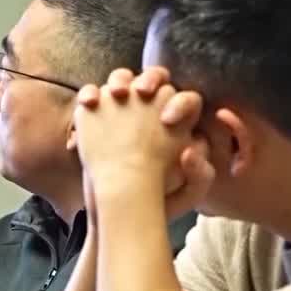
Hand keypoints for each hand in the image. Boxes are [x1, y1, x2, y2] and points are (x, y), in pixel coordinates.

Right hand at [74, 68, 213, 217]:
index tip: (167, 120)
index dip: (180, 103)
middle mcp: (152, 113)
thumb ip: (201, 174)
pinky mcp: (97, 119)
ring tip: (115, 93)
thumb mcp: (188, 193)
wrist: (120, 209)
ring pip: (122, 81)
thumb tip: (190, 150)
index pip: (186, 99)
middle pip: (154, 80)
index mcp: (178, 126)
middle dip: (149, 80)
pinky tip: (89, 105)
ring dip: (120, 80)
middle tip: (141, 93)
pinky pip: (92, 96)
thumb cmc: (156, 200)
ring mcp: (123, 113)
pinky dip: (89, 95)